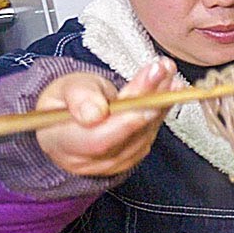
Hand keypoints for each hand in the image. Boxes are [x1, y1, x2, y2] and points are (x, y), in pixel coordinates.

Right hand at [34, 57, 178, 176]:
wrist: (73, 113)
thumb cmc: (66, 100)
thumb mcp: (65, 88)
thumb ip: (79, 97)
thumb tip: (94, 114)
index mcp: (62, 143)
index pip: (97, 140)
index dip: (123, 122)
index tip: (142, 97)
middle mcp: (89, 160)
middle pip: (126, 134)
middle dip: (147, 100)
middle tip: (160, 71)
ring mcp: (114, 162)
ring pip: (144, 132)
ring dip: (160, 99)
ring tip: (167, 70)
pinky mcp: (133, 156)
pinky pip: (151, 132)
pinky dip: (162, 107)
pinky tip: (171, 87)